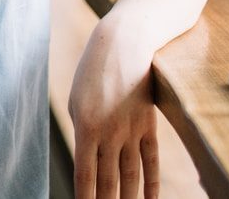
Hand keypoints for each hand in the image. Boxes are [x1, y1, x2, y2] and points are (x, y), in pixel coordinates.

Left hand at [68, 19, 159, 198]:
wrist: (124, 44)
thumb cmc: (93, 72)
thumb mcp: (77, 101)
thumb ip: (83, 133)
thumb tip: (87, 162)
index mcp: (85, 127)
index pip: (85, 176)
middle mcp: (110, 133)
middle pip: (109, 181)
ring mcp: (132, 131)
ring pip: (130, 176)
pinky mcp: (148, 125)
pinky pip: (150, 161)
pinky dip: (151, 184)